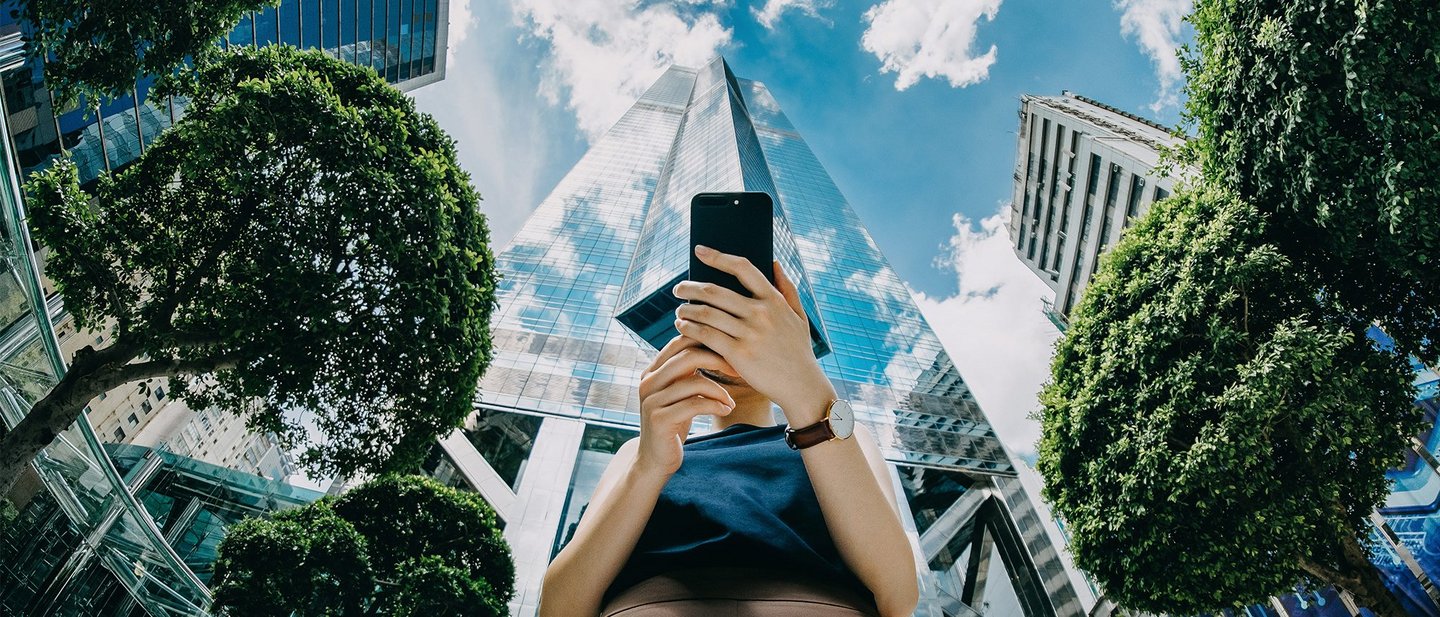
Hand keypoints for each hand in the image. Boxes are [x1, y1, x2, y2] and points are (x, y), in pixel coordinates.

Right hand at [635, 335, 736, 479]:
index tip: (732, 351)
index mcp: (652, 370)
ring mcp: (652, 400)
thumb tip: (716, 344)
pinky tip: (726, 410)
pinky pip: (694, 404)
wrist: (654, 460)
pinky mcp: (659, 419)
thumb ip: (686, 372)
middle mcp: (648, 381)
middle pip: (687, 356)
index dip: (708, 341)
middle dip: (718, 360)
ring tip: (729, 401)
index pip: (680, 341)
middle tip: (737, 370)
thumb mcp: (678, 393)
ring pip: (694, 382)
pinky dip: (715, 405)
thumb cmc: (673, 423)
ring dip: (719, 390)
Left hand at [672, 245, 836, 424]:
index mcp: (773, 300)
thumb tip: (775, 263)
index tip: (699, 250)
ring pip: (706, 312)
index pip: (742, 267)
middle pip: (715, 291)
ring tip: (679, 310)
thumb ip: (787, 289)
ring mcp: (749, 333)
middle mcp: (761, 312)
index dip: (717, 256)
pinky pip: (706, 335)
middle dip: (690, 287)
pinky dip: (689, 328)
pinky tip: (682, 326)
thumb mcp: (799, 317)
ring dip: (686, 309)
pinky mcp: (739, 353)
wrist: (801, 386)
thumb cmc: (798, 352)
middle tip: (678, 288)